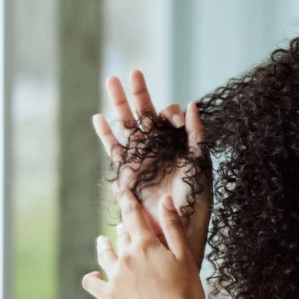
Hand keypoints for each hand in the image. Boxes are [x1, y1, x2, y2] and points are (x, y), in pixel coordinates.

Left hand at [82, 188, 205, 298]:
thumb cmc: (186, 291)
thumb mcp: (185, 256)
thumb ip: (172, 227)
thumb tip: (165, 199)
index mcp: (146, 245)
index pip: (133, 215)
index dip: (126, 199)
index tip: (119, 188)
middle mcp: (126, 257)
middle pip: (121, 235)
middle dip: (123, 227)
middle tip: (122, 224)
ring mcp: (115, 277)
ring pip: (105, 254)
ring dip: (104, 245)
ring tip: (102, 240)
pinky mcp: (110, 297)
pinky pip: (92, 283)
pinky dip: (91, 277)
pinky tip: (92, 275)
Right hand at [93, 70, 211, 266]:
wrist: (176, 227)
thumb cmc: (194, 200)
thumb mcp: (199, 164)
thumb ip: (196, 135)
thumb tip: (192, 105)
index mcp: (177, 144)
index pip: (168, 118)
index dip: (168, 113)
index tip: (172, 122)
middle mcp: (158, 148)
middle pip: (145, 115)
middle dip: (139, 93)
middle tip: (133, 71)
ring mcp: (141, 158)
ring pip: (127, 126)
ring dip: (119, 104)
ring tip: (111, 81)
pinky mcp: (127, 172)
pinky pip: (115, 150)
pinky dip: (106, 134)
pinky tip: (99, 118)